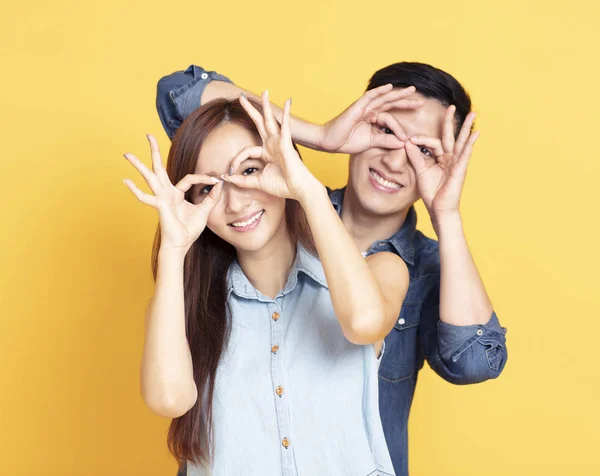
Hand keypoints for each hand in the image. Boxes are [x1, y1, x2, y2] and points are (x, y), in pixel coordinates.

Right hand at [122, 134, 222, 250]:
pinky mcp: (159, 205)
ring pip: (149, 177)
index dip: (203, 177)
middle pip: (160, 168)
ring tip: (127, 154)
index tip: (216, 179)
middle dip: (154, 151)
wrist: (181, 245)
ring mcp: (161, 198)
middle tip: (148, 135)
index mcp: (177, 193)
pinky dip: (135, 190)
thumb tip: (219, 184)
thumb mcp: (204, 211)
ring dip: (138, 165)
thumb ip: (211, 197)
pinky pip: (145, 197)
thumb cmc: (189, 230)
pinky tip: (125, 181)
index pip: (190, 178)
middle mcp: (166, 193)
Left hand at [223, 92, 322, 201]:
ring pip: (270, 120)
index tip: (229, 172)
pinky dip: (286, 114)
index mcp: (266, 153)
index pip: (246, 151)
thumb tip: (226, 177)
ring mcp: (280, 143)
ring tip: (264, 92)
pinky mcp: (287, 144)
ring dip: (266, 106)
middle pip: (259, 124)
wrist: (299, 190)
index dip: (235, 161)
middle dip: (250, 110)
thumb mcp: (256, 182)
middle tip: (241, 97)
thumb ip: (242, 180)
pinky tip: (288, 102)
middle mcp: (273, 145)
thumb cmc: (282, 186)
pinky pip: (286, 126)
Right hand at [319, 84, 422, 153]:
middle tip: (420, 101)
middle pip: (390, 103)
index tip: (408, 137)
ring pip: (384, 98)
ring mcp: (363, 107)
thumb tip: (403, 142)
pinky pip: (369, 96)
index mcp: (372, 118)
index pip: (391, 117)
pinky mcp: (356, 107)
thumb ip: (386, 140)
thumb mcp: (371, 142)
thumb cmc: (346, 141)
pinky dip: (380, 91)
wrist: (329, 142)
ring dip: (398, 93)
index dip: (400, 127)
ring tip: (411, 90)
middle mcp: (369, 110)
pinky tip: (390, 88)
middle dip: (405, 101)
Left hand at [404, 106, 478, 215]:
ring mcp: (456, 162)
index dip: (420, 139)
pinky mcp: (460, 169)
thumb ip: (415, 157)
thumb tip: (407, 142)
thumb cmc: (432, 193)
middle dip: (450, 122)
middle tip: (451, 107)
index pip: (431, 142)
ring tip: (473, 113)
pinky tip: (476, 132)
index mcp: (439, 158)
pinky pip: (465, 153)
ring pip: (461, 141)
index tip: (408, 140)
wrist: (439, 209)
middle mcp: (449, 158)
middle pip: (449, 136)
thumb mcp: (420, 172)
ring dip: (466, 127)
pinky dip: (470, 143)